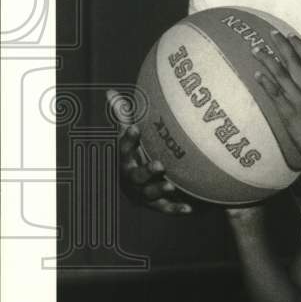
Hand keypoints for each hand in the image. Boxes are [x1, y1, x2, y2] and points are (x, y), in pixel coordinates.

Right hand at [107, 88, 192, 214]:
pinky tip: (188, 209)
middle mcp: (132, 178)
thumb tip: (110, 92)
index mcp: (127, 160)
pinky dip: (176, 209)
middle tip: (160, 165)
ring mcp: (144, 193)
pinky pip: (166, 209)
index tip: (135, 127)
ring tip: (171, 186)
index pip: (124, 149)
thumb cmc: (138, 155)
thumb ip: (124, 116)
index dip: (128, 139)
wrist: (140, 188)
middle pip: (136, 175)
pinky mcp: (157, 205)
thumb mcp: (131, 137)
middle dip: (147, 171)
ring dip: (159, 190)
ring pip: (149, 193)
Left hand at [251, 33, 300, 163]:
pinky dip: (265, 82)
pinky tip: (256, 73)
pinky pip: (274, 93)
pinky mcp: (287, 111)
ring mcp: (297, 99)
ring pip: (281, 74)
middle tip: (271, 34)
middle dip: (281, 46)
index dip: (299, 47)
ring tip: (256, 49)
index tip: (290, 35)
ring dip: (267, 60)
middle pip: (293, 62)